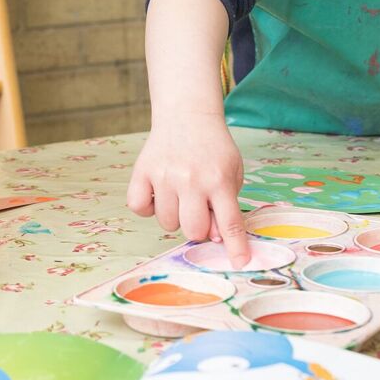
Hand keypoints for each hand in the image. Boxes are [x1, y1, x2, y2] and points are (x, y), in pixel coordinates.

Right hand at [127, 113, 249, 262]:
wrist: (187, 115)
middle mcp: (191, 180)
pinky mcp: (142, 171)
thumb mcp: (232, 172)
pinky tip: (158, 195)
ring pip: (167, 223)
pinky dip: (147, 208)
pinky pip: (139, 208)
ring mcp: (164, 176)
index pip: (230, 223)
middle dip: (197, 228)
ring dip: (174, 217)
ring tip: (179, 196)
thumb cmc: (213, 149)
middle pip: (193, 230)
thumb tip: (213, 238)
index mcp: (219, 180)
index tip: (240, 263)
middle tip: (197, 209)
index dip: (236, 247)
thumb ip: (227, 206)